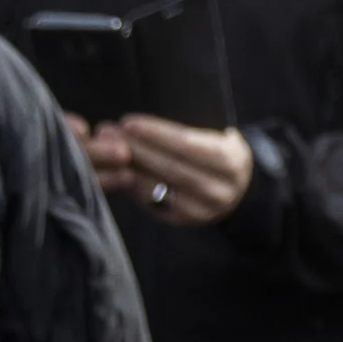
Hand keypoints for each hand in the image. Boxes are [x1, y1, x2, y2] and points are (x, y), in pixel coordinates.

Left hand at [82, 114, 251, 223]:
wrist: (237, 187)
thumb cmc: (218, 149)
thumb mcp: (216, 133)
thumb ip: (187, 128)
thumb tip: (140, 120)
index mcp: (230, 161)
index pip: (188, 145)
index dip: (157, 133)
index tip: (129, 121)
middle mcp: (220, 190)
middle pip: (171, 167)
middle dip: (136, 148)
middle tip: (108, 132)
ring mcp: (202, 210)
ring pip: (158, 187)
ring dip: (127, 166)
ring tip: (106, 147)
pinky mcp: (182, 221)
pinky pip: (151, 202)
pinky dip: (130, 184)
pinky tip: (116, 169)